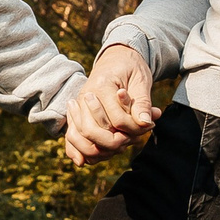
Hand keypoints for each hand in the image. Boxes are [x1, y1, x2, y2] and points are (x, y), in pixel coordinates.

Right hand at [63, 44, 157, 166]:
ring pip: (79, 135)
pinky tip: (82, 162)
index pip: (116, 119)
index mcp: (102, 85)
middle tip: (131, 141)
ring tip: (115, 149)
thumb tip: (146, 123)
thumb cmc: (131, 68)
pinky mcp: (76, 113)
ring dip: (97, 149)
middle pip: (92, 130)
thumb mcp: (141, 80)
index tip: (148, 126)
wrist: (116, 58)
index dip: (134, 129)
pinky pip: (71, 135)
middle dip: (114, 143)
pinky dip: (75, 150)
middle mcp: (85, 96)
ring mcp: (78, 105)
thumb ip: (142, 103)